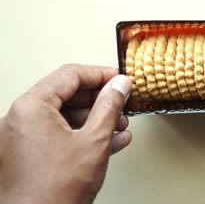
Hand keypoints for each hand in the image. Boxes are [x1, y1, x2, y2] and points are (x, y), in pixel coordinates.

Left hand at [0, 64, 131, 203]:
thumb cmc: (54, 190)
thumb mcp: (94, 141)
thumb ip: (109, 107)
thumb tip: (119, 85)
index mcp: (32, 107)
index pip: (70, 75)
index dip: (100, 74)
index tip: (119, 79)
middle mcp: (22, 118)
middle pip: (68, 94)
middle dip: (100, 100)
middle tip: (122, 101)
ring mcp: (25, 137)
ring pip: (66, 115)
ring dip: (96, 119)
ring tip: (120, 125)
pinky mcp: (31, 153)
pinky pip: (61, 134)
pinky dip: (85, 134)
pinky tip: (110, 140)